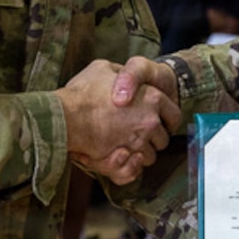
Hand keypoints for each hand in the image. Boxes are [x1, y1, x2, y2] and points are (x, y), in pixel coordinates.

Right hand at [56, 59, 174, 184]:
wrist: (64, 115)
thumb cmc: (84, 91)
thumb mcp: (104, 68)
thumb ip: (122, 74)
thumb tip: (124, 77)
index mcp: (153, 98)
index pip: (174, 116)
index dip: (166, 120)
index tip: (158, 122)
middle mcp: (150, 121)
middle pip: (162, 140)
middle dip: (153, 139)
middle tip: (138, 134)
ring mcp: (138, 142)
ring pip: (149, 156)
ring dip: (140, 153)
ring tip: (125, 145)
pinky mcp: (124, 159)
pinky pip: (135, 170)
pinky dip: (130, 168)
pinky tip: (121, 158)